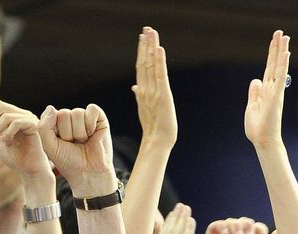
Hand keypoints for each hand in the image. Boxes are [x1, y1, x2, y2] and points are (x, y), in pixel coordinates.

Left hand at [0, 101, 51, 179]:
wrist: (30, 170)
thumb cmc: (15, 158)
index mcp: (15, 116)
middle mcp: (23, 115)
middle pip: (0, 105)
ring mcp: (30, 119)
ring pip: (6, 116)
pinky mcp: (34, 126)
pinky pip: (16, 123)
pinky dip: (8, 133)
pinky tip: (8, 144)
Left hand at [36, 104, 115, 197]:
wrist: (88, 172)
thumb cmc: (68, 160)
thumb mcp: (48, 144)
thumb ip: (43, 126)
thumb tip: (52, 108)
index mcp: (57, 123)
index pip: (52, 115)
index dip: (56, 131)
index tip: (62, 144)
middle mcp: (71, 119)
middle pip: (64, 113)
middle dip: (68, 132)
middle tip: (75, 144)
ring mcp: (85, 118)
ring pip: (77, 113)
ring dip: (80, 132)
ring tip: (84, 141)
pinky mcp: (100, 120)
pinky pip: (92, 109)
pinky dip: (91, 122)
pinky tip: (93, 133)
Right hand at [131, 27, 176, 148]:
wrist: (157, 141)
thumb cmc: (154, 127)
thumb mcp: (145, 108)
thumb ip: (140, 94)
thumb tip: (135, 86)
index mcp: (142, 91)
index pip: (141, 67)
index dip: (142, 52)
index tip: (142, 38)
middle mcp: (145, 89)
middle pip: (144, 62)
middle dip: (145, 45)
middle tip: (147, 29)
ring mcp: (153, 91)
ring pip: (150, 65)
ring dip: (151, 47)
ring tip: (151, 33)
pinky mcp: (162, 95)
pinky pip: (160, 75)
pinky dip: (159, 61)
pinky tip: (159, 49)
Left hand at [245, 31, 289, 150]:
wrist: (262, 141)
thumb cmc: (258, 129)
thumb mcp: (251, 107)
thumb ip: (254, 93)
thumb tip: (255, 80)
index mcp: (266, 91)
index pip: (269, 69)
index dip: (271, 55)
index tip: (275, 41)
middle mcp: (273, 89)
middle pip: (275, 64)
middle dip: (278, 48)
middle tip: (281, 32)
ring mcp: (276, 92)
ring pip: (279, 67)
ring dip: (281, 51)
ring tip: (284, 37)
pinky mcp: (276, 97)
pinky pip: (280, 78)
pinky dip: (283, 65)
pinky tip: (285, 54)